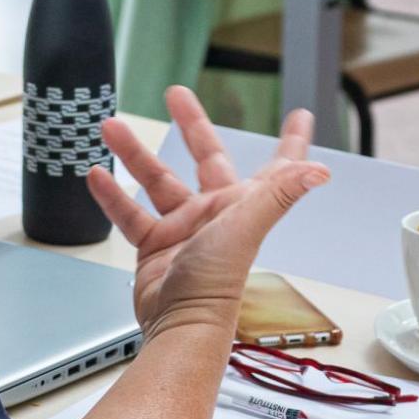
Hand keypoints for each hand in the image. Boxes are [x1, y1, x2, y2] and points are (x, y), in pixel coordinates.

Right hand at [86, 89, 329, 337]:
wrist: (180, 325)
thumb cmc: (217, 284)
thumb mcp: (246, 226)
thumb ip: (278, 193)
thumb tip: (320, 170)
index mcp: (245, 205)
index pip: (278, 167)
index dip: (292, 142)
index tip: (301, 117)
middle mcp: (217, 213)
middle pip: (206, 157)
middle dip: (192, 124)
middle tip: (176, 94)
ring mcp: (185, 229)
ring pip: (157, 180)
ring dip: (135, 154)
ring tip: (111, 128)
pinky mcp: (156, 247)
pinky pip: (132, 213)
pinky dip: (114, 196)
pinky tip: (97, 175)